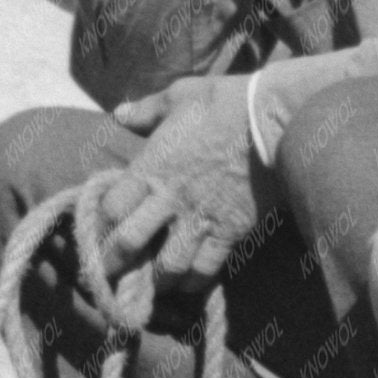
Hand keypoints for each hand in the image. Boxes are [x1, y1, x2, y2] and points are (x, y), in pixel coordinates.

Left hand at [97, 75, 266, 284]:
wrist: (277, 119)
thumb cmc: (227, 102)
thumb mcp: (180, 95)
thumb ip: (146, 110)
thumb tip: (120, 113)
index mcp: (151, 166)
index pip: (110, 208)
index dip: (99, 227)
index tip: (99, 235)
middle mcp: (170, 198)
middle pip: (128, 243)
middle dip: (115, 263)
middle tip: (113, 275)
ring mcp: (200, 218)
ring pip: (167, 266)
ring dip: (157, 279)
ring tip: (154, 283)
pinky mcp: (230, 231)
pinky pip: (206, 269)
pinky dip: (194, 282)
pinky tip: (189, 281)